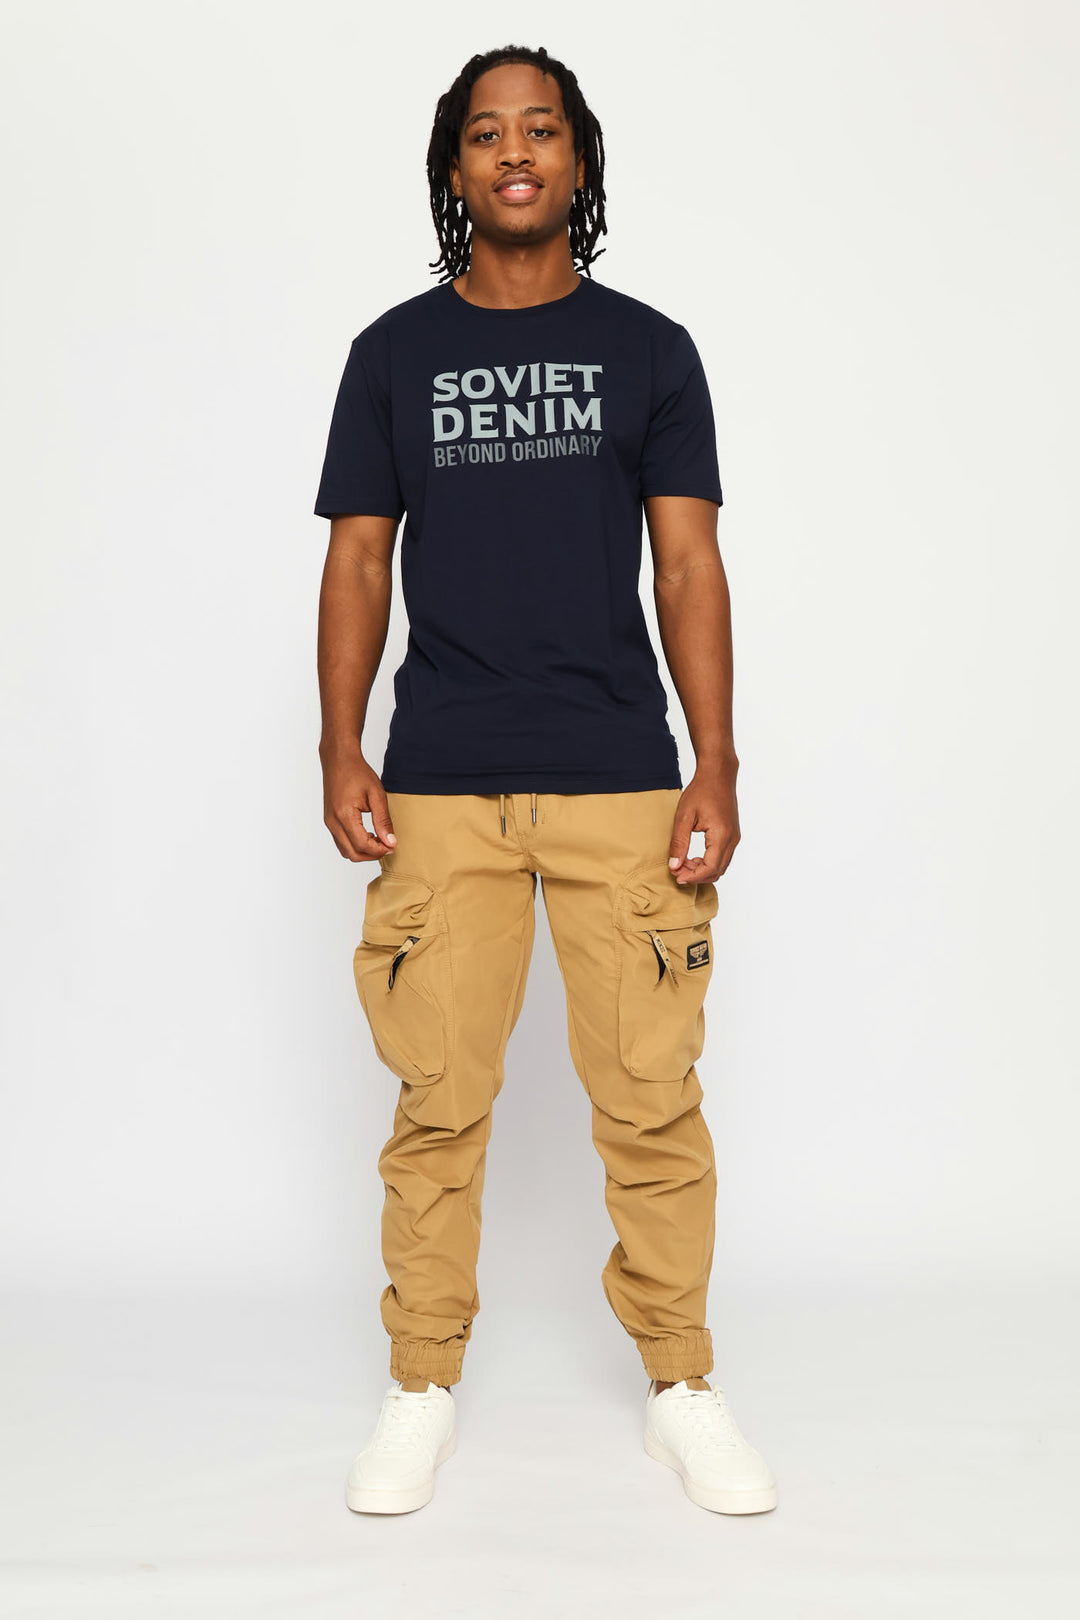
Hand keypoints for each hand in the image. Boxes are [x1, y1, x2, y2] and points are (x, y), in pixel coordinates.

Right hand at [321, 745, 396, 861]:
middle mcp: (333, 822)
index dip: (379, 850)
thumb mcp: (376, 794)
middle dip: (372, 854)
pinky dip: (355, 845)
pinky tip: (368, 835)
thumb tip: (390, 841)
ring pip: (345, 851)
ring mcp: (329, 822)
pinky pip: (341, 842)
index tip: (393, 846)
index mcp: (344, 815)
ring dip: (363, 851)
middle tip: (388, 846)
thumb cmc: (357, 773)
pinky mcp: (329, 821)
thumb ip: (383, 820)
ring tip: (379, 840)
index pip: (362, 845)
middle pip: (352, 853)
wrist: (338, 760)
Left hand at [668, 765, 739, 882]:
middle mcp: (732, 839)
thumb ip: (679, 843)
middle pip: (717, 871)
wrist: (718, 775)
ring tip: (683, 863)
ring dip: (702, 870)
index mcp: (721, 835)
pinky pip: (723, 858)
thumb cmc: (701, 791)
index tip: (676, 876)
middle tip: (677, 870)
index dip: (692, 877)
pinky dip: (709, 863)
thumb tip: (674, 866)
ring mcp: (734, 838)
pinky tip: (693, 857)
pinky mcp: (732, 835)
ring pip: (721, 866)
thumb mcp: (684, 817)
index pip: (709, 868)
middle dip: (696, 876)